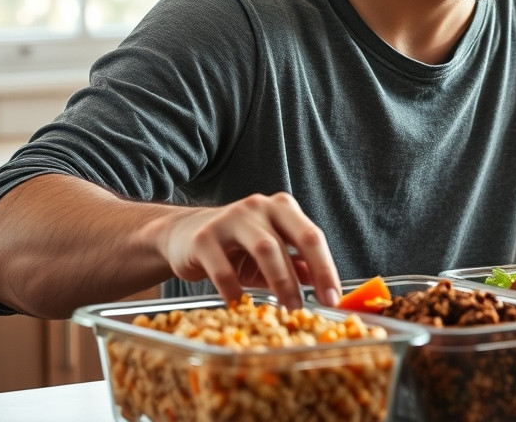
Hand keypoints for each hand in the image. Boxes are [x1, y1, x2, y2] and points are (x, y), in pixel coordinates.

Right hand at [151, 192, 340, 310]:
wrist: (182, 235)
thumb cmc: (234, 247)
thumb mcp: (270, 254)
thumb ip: (296, 265)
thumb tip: (325, 285)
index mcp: (282, 208)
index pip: (312, 236)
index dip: (327, 268)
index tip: (334, 298)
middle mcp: (260, 207)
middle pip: (296, 237)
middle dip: (312, 273)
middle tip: (315, 305)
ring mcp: (232, 218)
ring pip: (266, 248)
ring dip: (281, 282)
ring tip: (287, 309)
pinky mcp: (205, 237)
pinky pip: (224, 268)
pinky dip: (236, 291)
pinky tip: (241, 307)